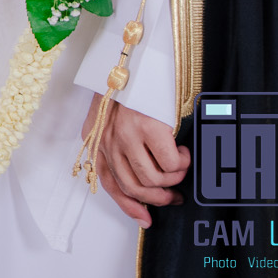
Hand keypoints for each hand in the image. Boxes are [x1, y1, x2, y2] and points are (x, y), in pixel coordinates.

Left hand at [81, 95, 188, 225]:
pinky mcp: (149, 129)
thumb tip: (141, 179)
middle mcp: (108, 139)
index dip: (129, 205)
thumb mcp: (112, 115)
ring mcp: (127, 135)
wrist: (134, 58)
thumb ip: (118, 143)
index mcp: (96, 137)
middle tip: (174, 195)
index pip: (109, 182)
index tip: (146, 219)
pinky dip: (181, 163)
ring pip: (153, 180)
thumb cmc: (128, 86)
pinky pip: (170, 164)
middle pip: (133, 187)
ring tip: (179, 165)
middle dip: (158, 197)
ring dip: (172, 179)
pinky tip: (181, 151)